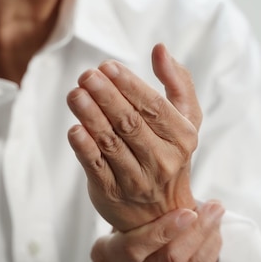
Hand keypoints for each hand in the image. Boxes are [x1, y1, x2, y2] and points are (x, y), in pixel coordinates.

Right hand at [57, 201, 223, 261]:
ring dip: (209, 242)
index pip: (134, 246)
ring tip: (217, 219)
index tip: (188, 211)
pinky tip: (214, 240)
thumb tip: (169, 194)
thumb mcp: (109, 246)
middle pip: (169, 260)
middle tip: (214, 208)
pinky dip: (209, 257)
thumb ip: (133, 225)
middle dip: (198, 230)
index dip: (164, 229)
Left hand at [67, 44, 202, 231]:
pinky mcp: (112, 193)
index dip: (129, 85)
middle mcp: (162, 160)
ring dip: (91, 117)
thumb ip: (178, 82)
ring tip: (75, 95)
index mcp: (182, 137)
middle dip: (106, 97)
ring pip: (111, 143)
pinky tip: (74, 130)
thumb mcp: (185, 120)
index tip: (108, 67)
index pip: (153, 106)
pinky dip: (85, 149)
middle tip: (86, 76)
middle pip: (130, 123)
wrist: (163, 212)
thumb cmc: (170, 155)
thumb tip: (160, 49)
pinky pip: (96, 168)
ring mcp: (136, 179)